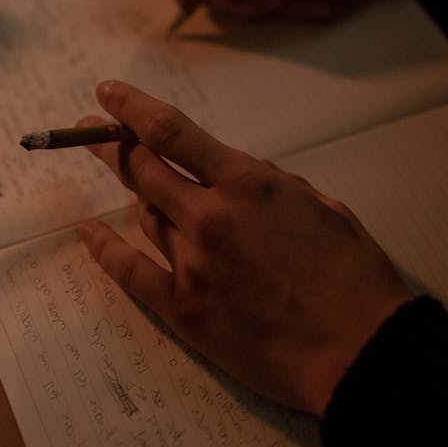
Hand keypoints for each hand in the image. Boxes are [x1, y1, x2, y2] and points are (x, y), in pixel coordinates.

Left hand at [78, 81, 413, 416]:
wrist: (358, 353)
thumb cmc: (354, 278)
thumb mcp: (324, 208)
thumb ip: (276, 185)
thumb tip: (244, 174)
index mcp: (248, 184)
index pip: (171, 132)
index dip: (131, 108)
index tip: (108, 94)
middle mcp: (210, 217)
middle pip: (144, 170)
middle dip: (114, 146)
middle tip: (92, 132)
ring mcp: (192, 265)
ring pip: (146, 217)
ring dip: (134, 196)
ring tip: (124, 180)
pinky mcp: (184, 310)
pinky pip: (131, 272)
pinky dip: (105, 249)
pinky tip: (89, 232)